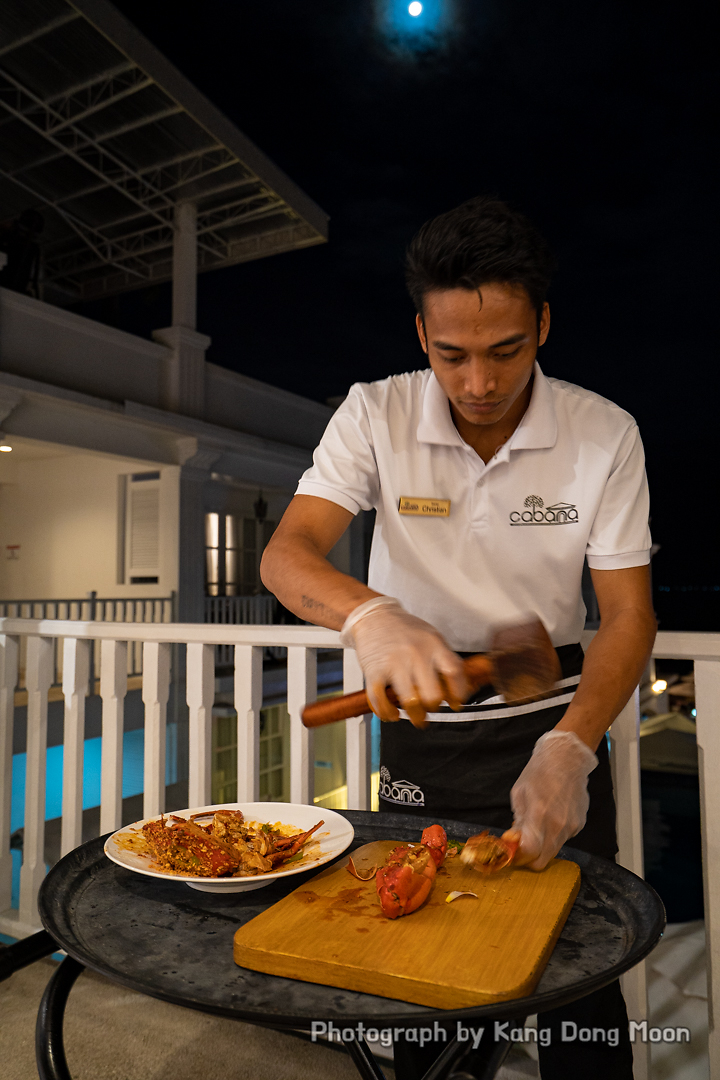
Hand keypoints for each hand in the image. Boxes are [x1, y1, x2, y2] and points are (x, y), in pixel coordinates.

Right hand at [339, 596, 467, 727]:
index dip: (458, 693)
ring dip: (415, 715)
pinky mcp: (374, 672)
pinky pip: (381, 701)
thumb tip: (460, 685)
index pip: (453, 672)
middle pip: (432, 694)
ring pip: (410, 702)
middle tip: (432, 707)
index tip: (456, 702)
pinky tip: (393, 714)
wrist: (373, 615)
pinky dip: (387, 713)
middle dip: (434, 707)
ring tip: (417, 716)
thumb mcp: (431, 636)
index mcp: (433, 644)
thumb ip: (445, 659)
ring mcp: (394, 663)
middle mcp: (415, 653)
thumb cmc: (403, 629)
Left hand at [510, 730, 597, 869]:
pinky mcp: (580, 825)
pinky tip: (551, 817)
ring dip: (542, 846)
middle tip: (521, 848)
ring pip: (553, 851)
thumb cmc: (540, 771)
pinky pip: (563, 839)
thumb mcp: (519, 793)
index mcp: (539, 814)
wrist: (567, 759)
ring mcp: (571, 826)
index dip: (518, 858)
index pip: (530, 852)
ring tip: (536, 827)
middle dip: (529, 859)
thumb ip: (518, 820)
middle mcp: (558, 824)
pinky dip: (554, 835)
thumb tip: (514, 840)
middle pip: (543, 860)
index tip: (511, 853)